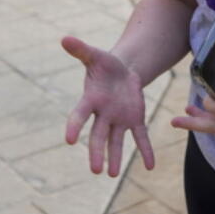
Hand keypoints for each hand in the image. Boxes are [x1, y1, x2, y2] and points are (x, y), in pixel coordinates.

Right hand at [62, 36, 154, 175]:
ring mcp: (118, 119)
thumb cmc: (105, 64)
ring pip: (116, 141)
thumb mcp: (95, 55)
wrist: (121, 70)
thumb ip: (80, 50)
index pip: (80, 115)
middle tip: (96, 170)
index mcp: (91, 99)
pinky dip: (145, 151)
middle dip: (97, 152)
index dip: (75, 126)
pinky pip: (140, 137)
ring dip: (115, 157)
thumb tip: (64, 38)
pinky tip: (150, 166)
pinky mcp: (134, 119)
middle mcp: (103, 114)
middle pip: (99, 135)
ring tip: (112, 175)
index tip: (70, 140)